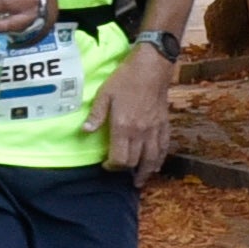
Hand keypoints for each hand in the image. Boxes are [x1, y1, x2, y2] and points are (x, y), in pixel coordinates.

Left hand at [87, 42, 175, 173]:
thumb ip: (96, 115)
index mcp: (124, 126)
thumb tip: (85, 131)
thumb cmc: (126, 78)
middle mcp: (140, 133)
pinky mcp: (164, 125)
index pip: (119, 158)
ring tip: (138, 180)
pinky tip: (155, 166)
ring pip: (152, 159)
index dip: (111, 166)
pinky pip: (164, 148)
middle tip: (118, 168)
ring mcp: (154, 130)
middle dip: (125, 169)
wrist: (152, 67)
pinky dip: (159, 160)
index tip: (105, 164)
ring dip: (144, 172)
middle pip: (134, 162)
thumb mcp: (105, 93)